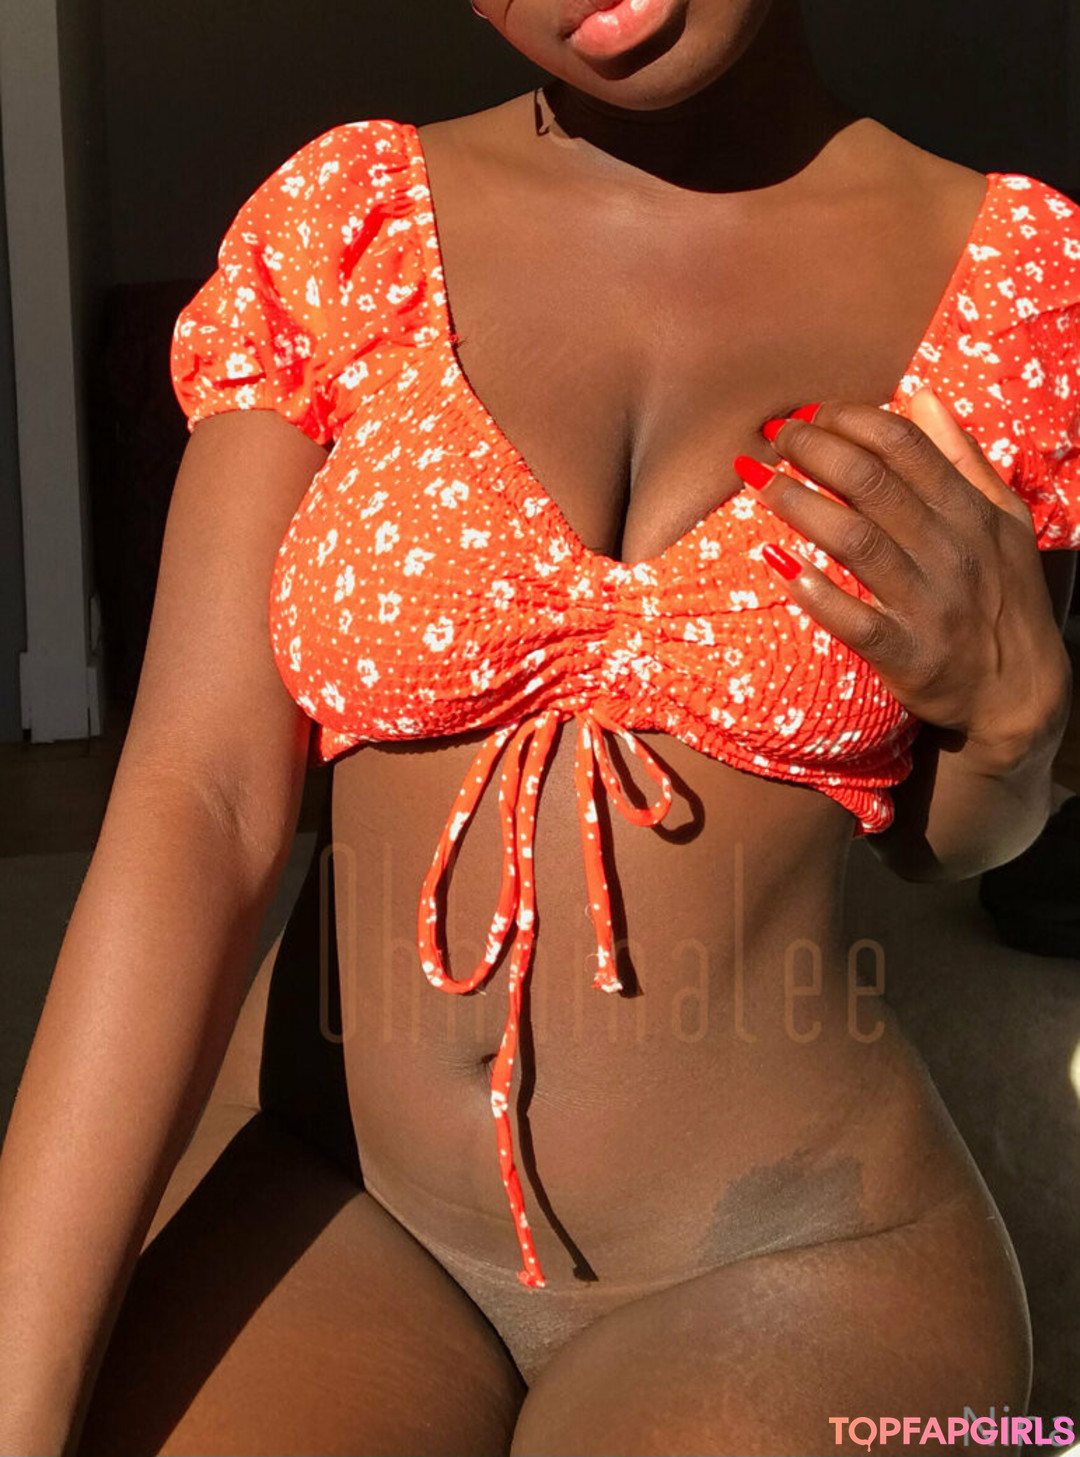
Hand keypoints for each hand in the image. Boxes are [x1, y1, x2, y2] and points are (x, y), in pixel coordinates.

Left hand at [734, 388, 1071, 772]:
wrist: (1020, 692)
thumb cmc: (1002, 595)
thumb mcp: (1003, 519)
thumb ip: (963, 457)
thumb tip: (923, 396)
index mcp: (968, 511)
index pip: (903, 444)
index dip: (848, 419)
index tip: (809, 413)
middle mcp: (949, 550)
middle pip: (870, 482)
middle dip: (812, 448)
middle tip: (773, 437)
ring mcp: (928, 604)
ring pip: (854, 541)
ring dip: (797, 504)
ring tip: (757, 481)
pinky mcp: (907, 654)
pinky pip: (853, 619)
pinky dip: (813, 591)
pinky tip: (776, 562)